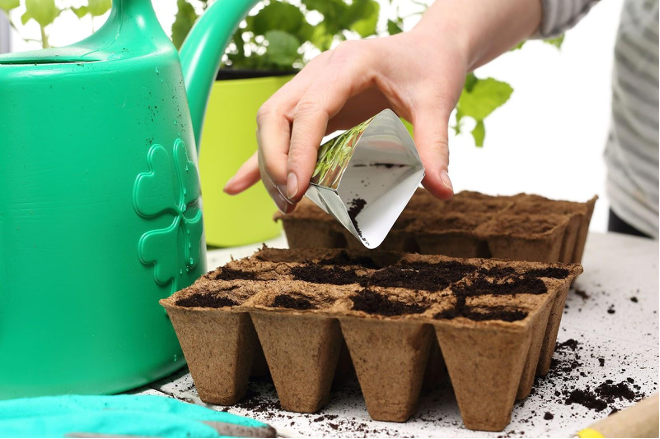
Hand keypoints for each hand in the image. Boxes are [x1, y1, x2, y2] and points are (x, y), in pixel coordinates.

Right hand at [223, 28, 468, 212]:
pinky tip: (238, 185)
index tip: (297, 188)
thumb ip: (434, 146)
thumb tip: (442, 192)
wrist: (428, 47)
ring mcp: (311, 85)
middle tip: (290, 199)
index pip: (310, 108)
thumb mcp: (437, 103)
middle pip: (275, 113)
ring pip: (270, 122)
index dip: (298, 149)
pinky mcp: (312, 102)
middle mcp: (321, 71)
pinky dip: (259, 158)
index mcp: (348, 64)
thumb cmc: (431, 68)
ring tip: (284, 203)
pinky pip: (280, 130)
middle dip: (273, 159)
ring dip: (269, 163)